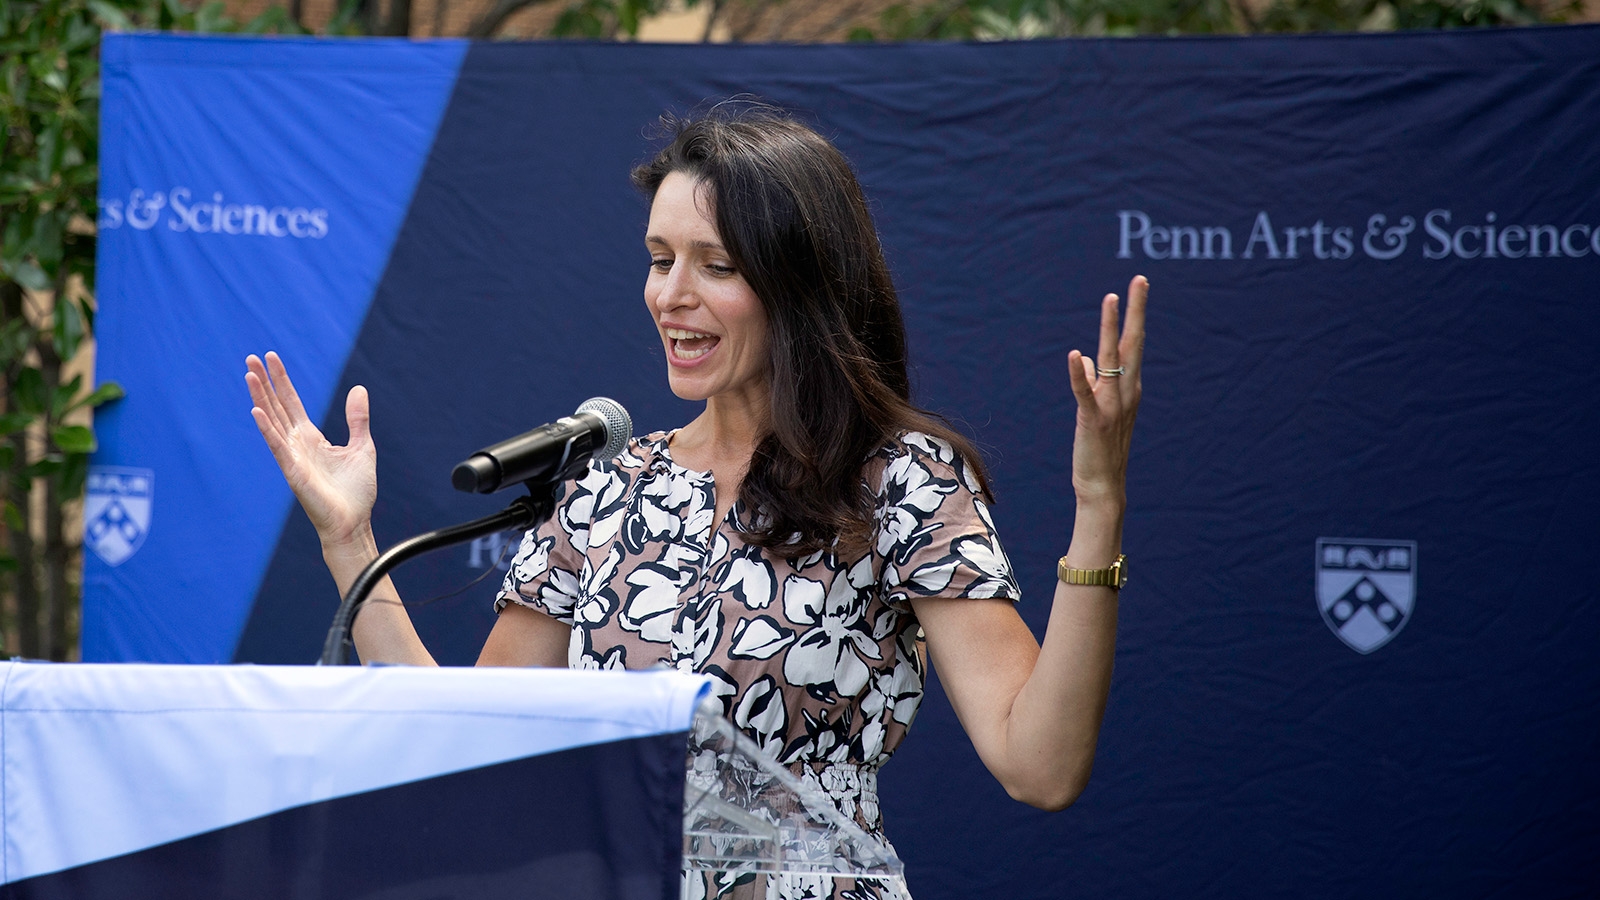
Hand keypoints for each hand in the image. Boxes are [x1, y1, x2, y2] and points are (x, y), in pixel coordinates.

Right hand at [245, 352, 376, 547]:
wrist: (353, 523)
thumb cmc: (356, 491)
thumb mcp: (362, 446)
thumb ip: (357, 419)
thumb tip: (359, 388)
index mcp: (312, 437)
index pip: (292, 402)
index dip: (282, 380)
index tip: (270, 357)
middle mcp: (297, 444)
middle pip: (276, 406)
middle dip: (264, 382)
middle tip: (250, 357)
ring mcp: (292, 457)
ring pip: (271, 421)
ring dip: (259, 398)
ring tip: (248, 375)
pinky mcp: (292, 471)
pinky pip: (277, 447)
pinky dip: (266, 429)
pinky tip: (256, 411)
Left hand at [1067, 276, 1146, 504]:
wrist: (1103, 486)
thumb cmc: (1101, 448)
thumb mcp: (1101, 409)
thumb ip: (1096, 383)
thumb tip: (1087, 359)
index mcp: (1129, 388)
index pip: (1132, 344)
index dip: (1134, 314)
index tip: (1137, 285)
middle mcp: (1126, 392)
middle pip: (1132, 343)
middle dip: (1135, 310)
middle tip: (1139, 280)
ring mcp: (1112, 406)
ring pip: (1112, 360)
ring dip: (1110, 328)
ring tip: (1110, 299)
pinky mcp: (1093, 421)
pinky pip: (1085, 393)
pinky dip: (1079, 374)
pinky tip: (1074, 354)